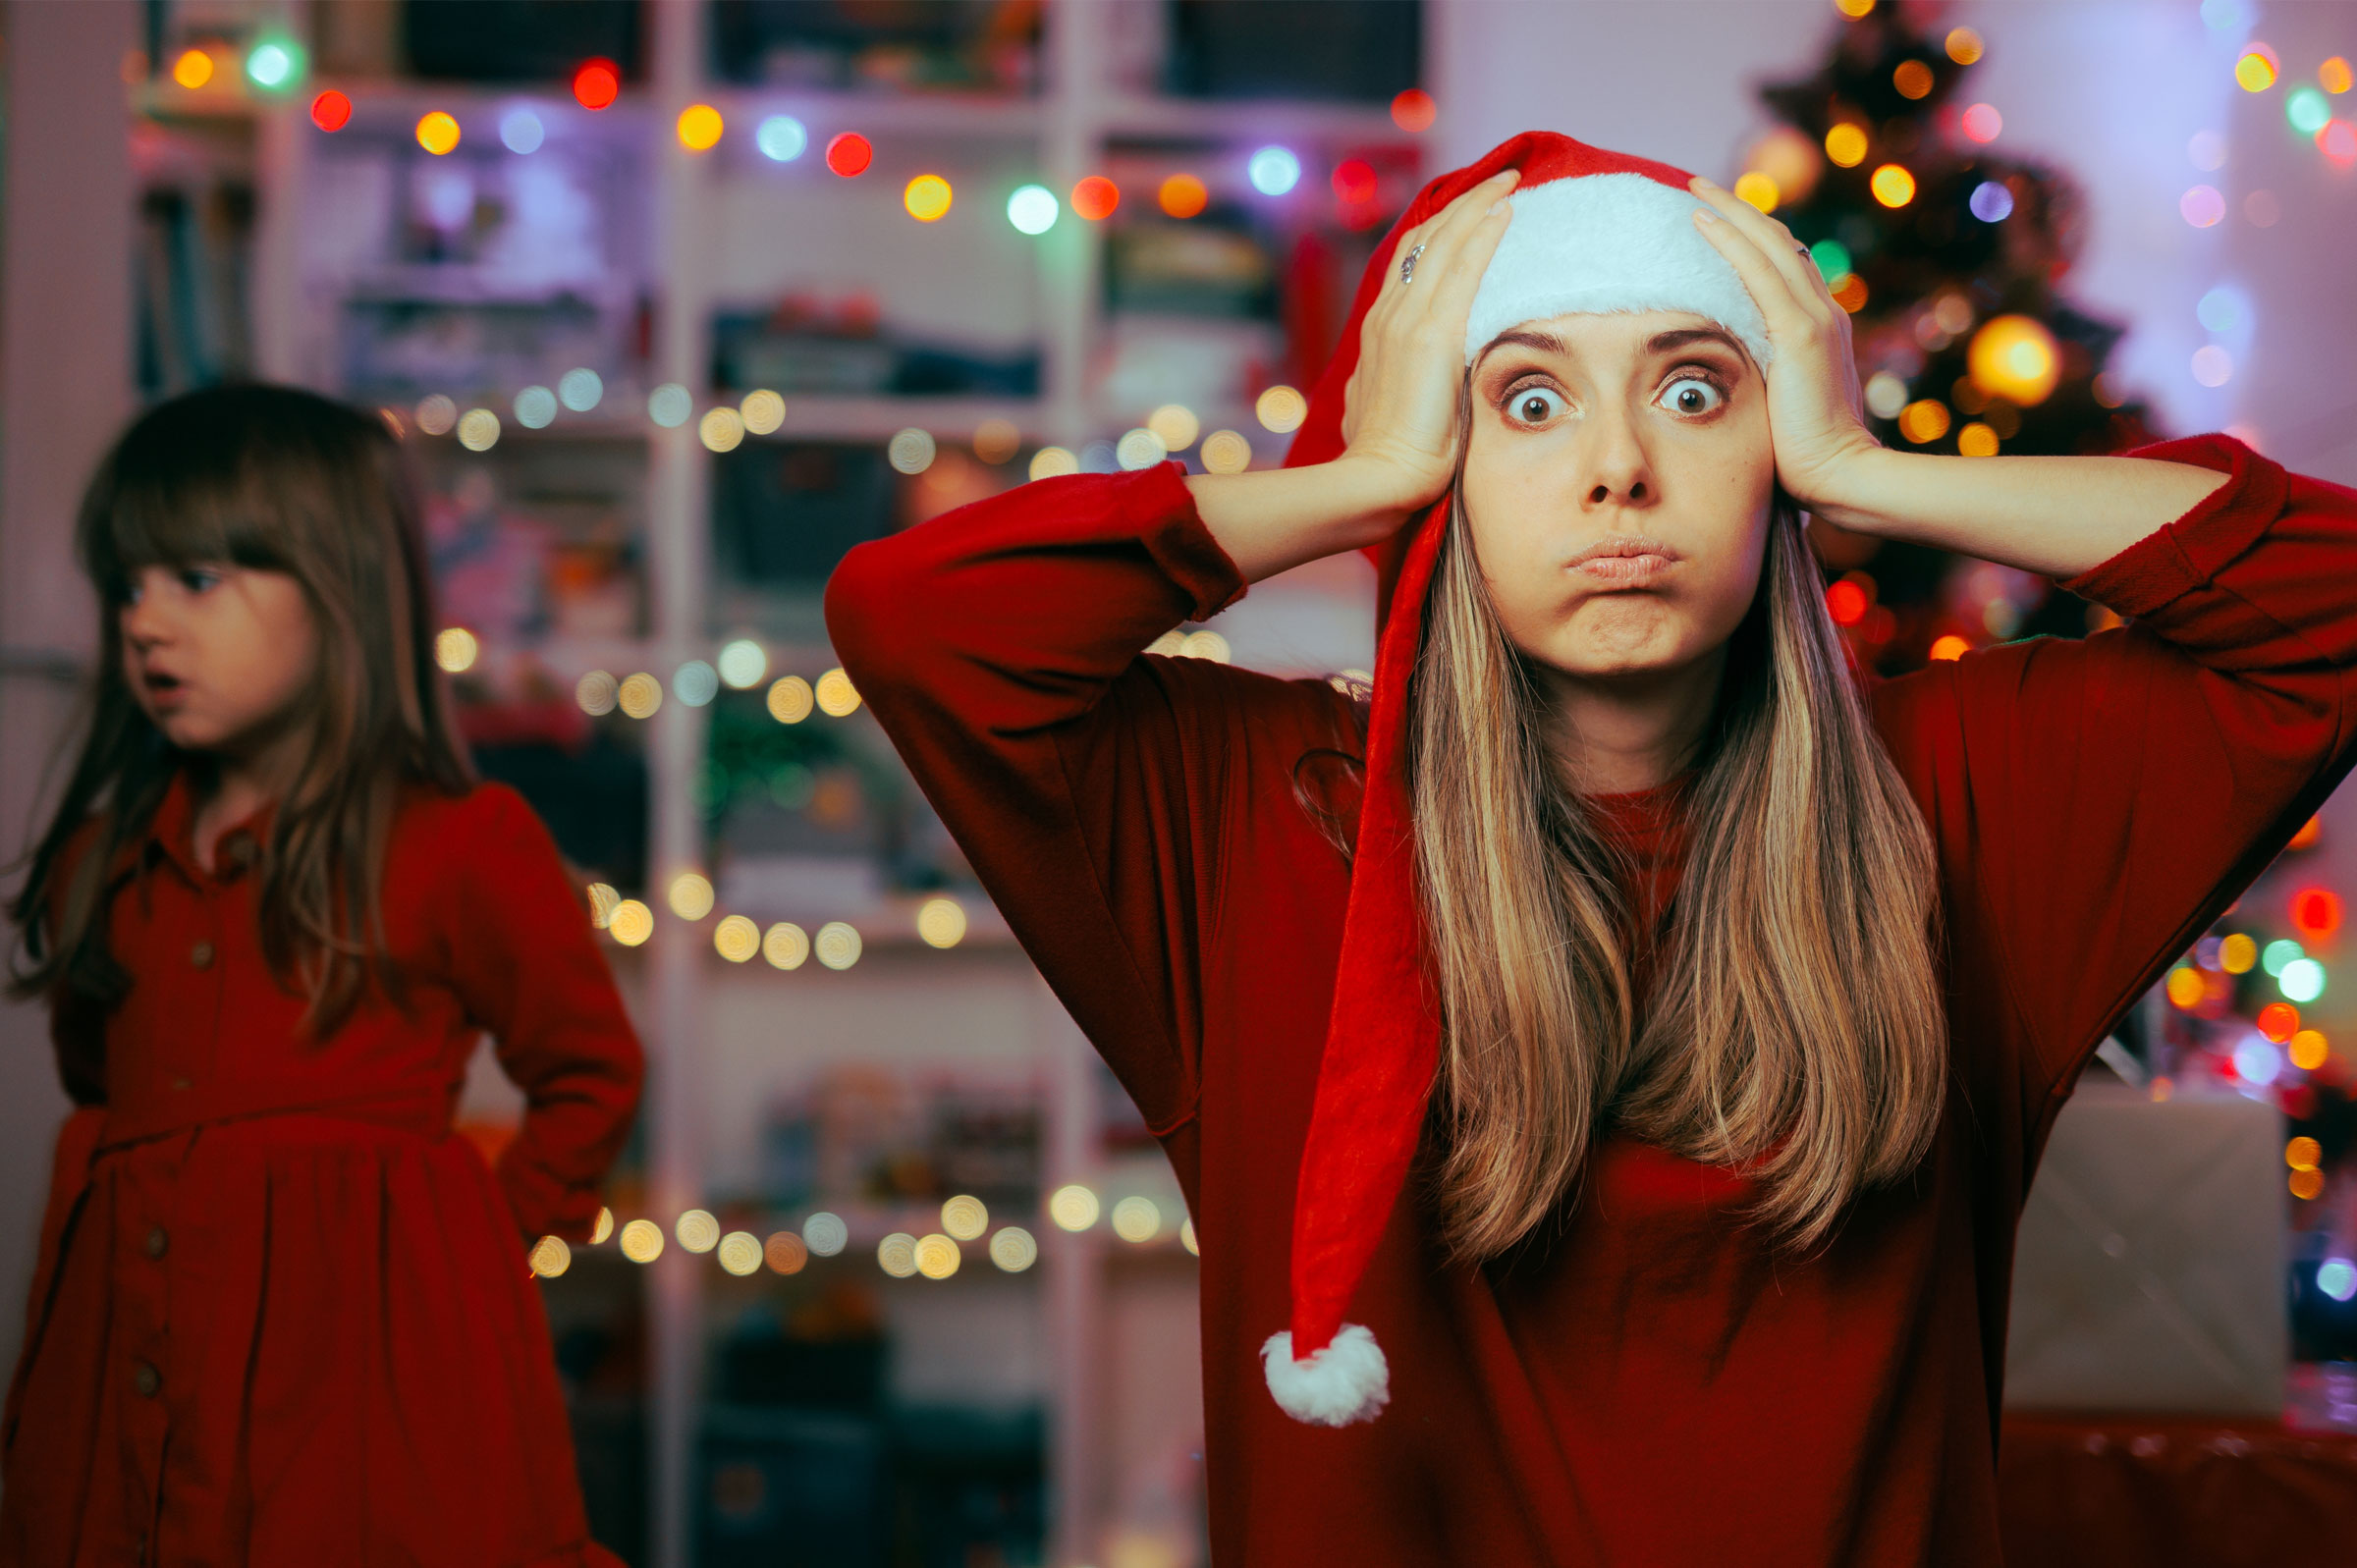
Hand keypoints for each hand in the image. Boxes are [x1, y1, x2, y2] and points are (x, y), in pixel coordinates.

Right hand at [1337, 168, 1519, 514]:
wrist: (1379, 480)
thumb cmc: (1391, 458)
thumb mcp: (1385, 407)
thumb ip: (1394, 382)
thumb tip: (1402, 381)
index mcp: (1380, 330)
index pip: (1411, 262)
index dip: (1442, 231)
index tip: (1471, 212)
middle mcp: (1389, 315)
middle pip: (1427, 240)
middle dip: (1464, 205)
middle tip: (1500, 180)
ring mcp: (1408, 322)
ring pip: (1444, 242)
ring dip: (1479, 205)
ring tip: (1510, 182)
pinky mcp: (1432, 335)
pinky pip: (1463, 267)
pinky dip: (1483, 233)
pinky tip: (1507, 211)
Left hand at [1686, 176, 1881, 512]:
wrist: (1839, 476)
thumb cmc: (1802, 456)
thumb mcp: (1778, 404)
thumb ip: (1762, 377)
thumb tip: (1724, 376)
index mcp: (1820, 327)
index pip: (1784, 266)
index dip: (1752, 238)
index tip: (1717, 220)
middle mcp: (1824, 312)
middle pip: (1778, 242)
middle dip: (1739, 211)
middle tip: (1699, 187)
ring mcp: (1816, 319)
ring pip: (1769, 246)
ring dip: (1731, 213)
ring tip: (1694, 190)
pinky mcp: (1801, 333)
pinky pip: (1759, 272)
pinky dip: (1731, 242)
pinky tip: (1702, 222)